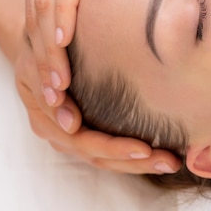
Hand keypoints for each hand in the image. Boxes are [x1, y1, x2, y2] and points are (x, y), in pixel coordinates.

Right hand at [15, 39, 181, 173]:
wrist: (40, 47)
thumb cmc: (46, 47)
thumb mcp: (42, 56)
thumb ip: (51, 81)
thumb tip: (69, 118)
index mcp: (46, 116)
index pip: (84, 141)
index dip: (115, 147)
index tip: (146, 148)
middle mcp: (57, 132)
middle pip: (97, 155)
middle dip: (134, 160)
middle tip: (169, 161)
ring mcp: (68, 136)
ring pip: (103, 159)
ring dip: (137, 163)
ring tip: (170, 162)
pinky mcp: (81, 135)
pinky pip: (106, 154)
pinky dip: (129, 158)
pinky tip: (156, 156)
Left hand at [24, 0, 171, 106]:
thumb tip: (108, 38)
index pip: (38, 20)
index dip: (42, 59)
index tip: (56, 94)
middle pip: (35, 18)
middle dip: (43, 63)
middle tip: (55, 100)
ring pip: (44, 4)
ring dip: (49, 48)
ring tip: (59, 83)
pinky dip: (64, 12)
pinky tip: (64, 40)